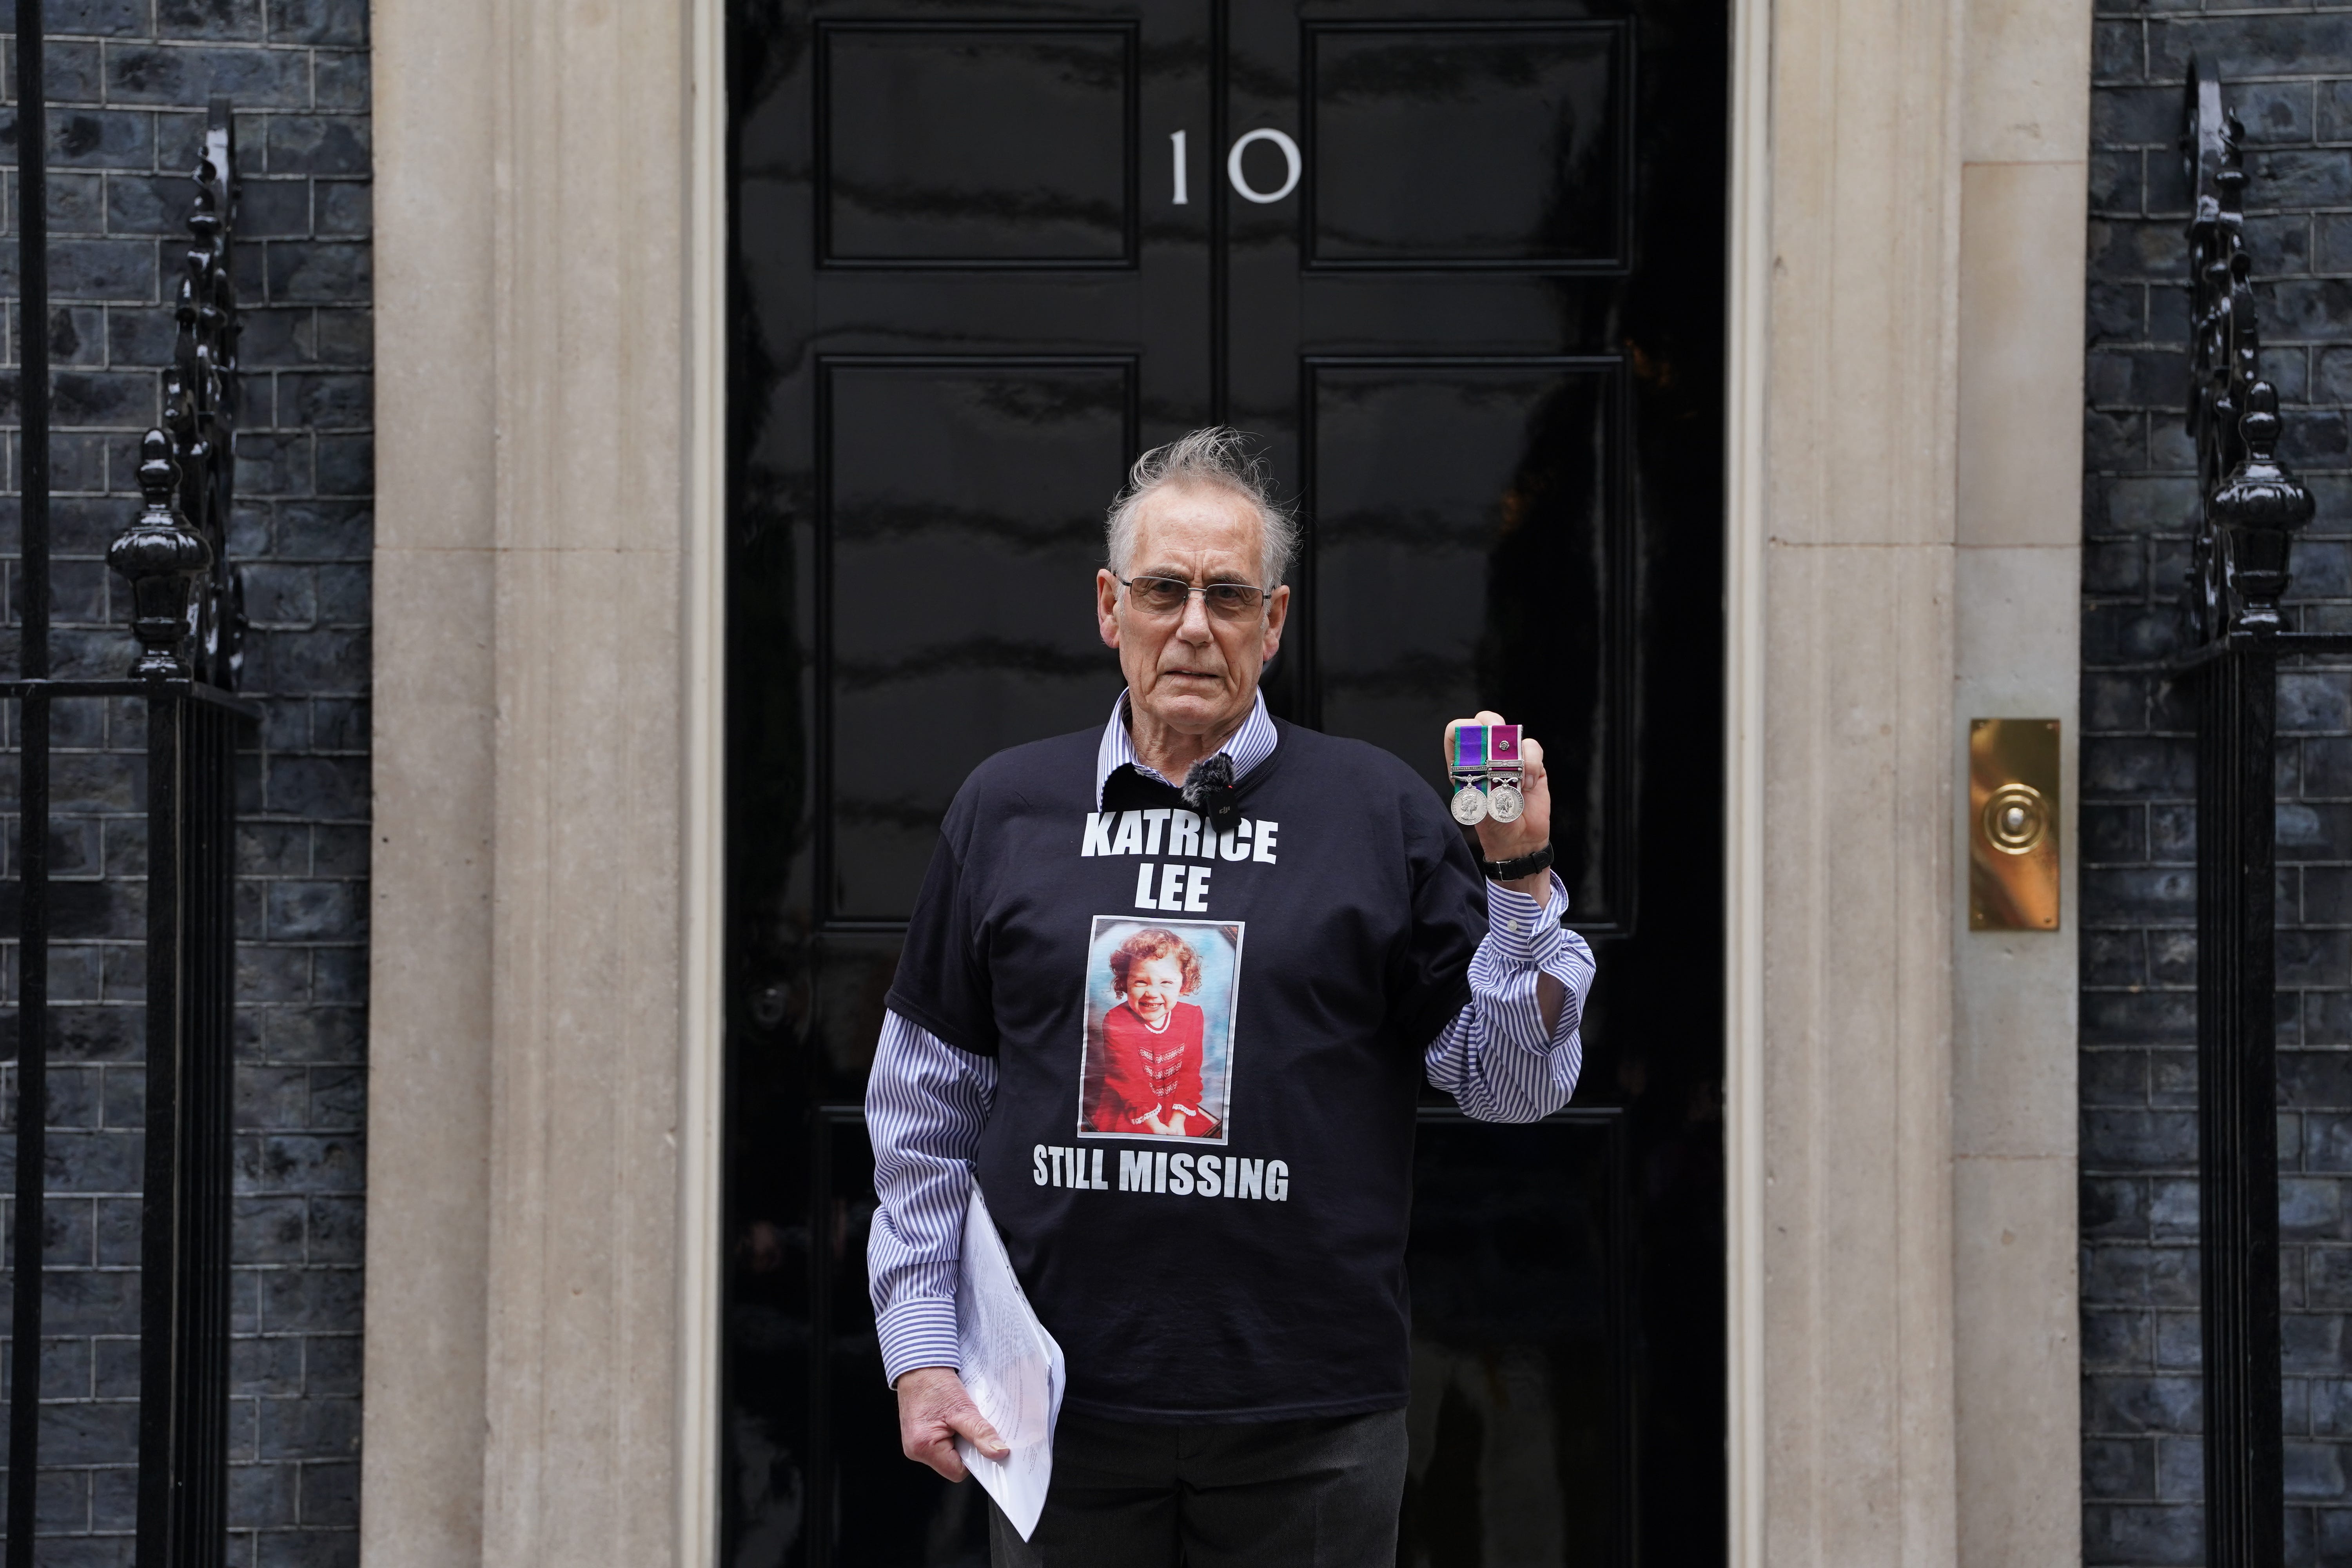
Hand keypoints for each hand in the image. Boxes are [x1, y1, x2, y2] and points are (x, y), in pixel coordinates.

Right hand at [895, 1365, 1008, 1479]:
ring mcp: (914, 1444)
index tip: (983, 1442)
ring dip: (960, 1439)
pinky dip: (952, 1434)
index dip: (974, 1459)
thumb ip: (981, 1433)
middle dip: (967, 1447)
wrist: (918, 1365)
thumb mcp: (963, 1409)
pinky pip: (941, 1444)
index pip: (958, 1471)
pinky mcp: (918, 1436)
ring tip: (960, 1419)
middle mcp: (915, 1451)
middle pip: (953, 1463)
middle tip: (971, 1425)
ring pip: (948, 1453)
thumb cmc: (934, 1383)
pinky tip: (953, 1419)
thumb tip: (999, 1453)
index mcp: (923, 1448)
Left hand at [1442, 710, 1552, 898]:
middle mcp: (1487, 756)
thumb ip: (1480, 776)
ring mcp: (1511, 757)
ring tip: (1516, 780)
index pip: (1457, 733)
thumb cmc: (1492, 823)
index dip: (1463, 728)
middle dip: (1491, 722)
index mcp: (1465, 763)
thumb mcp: (1477, 801)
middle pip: (1485, 721)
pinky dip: (1532, 764)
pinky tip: (1528, 785)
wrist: (1518, 841)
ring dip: (1516, 755)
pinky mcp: (1532, 764)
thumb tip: (1490, 756)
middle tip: (1497, 732)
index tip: (1474, 736)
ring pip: (1513, 733)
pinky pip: (1533, 747)